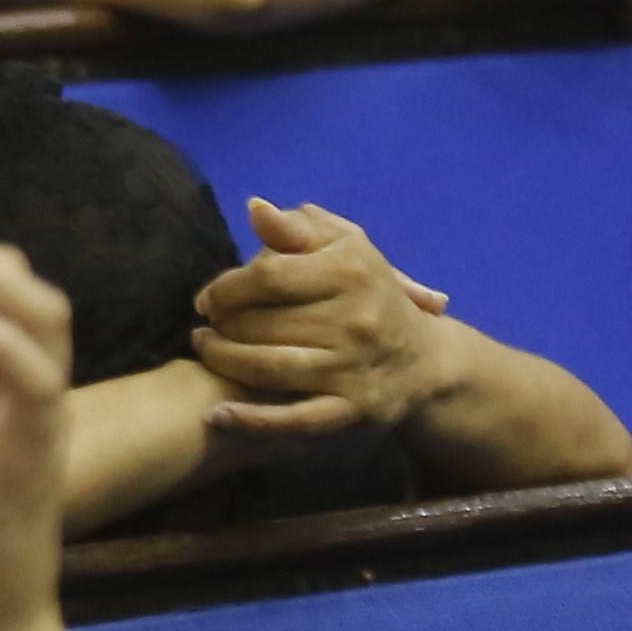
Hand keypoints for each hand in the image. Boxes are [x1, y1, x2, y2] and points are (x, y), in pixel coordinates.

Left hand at [190, 199, 471, 444]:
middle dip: (222, 325)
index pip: (267, 276)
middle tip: (207, 328)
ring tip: (206, 351)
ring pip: (268, 367)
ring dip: (224, 362)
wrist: (426, 360)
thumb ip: (299, 229)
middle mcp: (355, 320)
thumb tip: (256, 209)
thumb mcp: (345, 249)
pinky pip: (294, 420)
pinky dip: (252, 420)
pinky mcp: (351, 411)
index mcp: (351, 272)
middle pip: (260, 323)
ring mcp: (353, 369)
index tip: (206, 299)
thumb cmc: (371, 293)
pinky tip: (216, 415)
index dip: (225, 288)